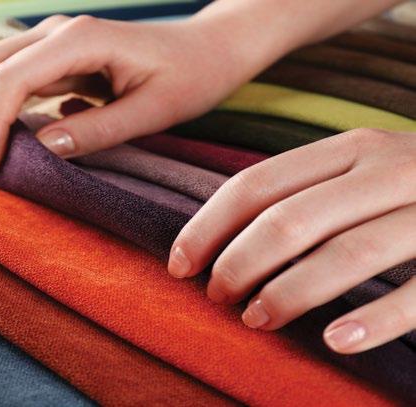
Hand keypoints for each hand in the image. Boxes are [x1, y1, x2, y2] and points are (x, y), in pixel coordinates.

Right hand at [0, 14, 257, 171]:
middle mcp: (56, 32)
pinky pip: (1, 77)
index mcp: (81, 39)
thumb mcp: (153, 112)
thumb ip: (98, 130)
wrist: (207, 49)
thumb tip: (43, 149)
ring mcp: (49, 41)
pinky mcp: (50, 57)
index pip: (10, 78)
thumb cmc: (190, 78)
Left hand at [168, 128, 415, 353]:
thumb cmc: (410, 190)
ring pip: (345, 255)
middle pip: (288, 221)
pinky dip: (376, 319)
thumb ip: (302, 194)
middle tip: (217, 298)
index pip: (255, 184)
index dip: (207, 228)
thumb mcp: (359, 173)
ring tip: (256, 320)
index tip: (178, 267)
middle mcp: (388, 169)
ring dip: (289, 293)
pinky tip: (337, 342)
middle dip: (238, 264)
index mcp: (350, 149)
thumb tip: (218, 241)